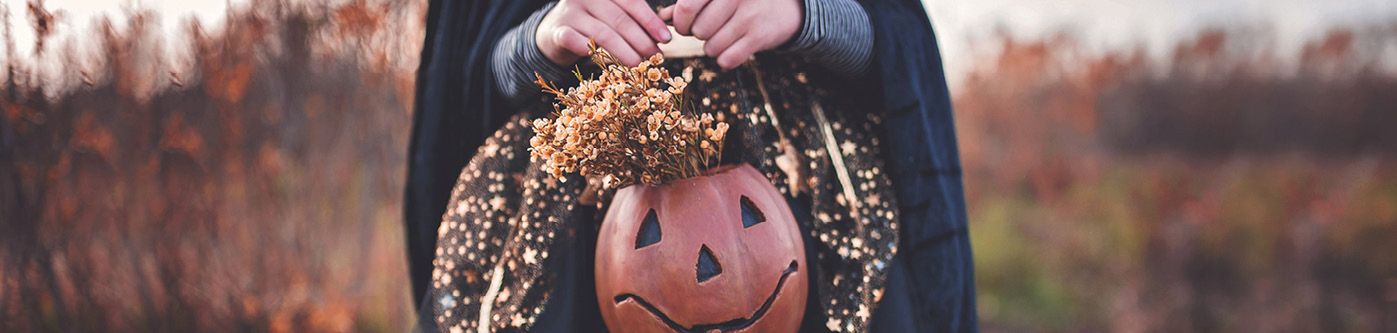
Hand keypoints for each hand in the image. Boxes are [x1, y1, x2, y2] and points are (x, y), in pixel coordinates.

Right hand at [537, 0, 672, 66]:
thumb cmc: (592, 23)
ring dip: (625, 52)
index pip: (631, 2)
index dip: (650, 21)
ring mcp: (570, 13)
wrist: (554, 32)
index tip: (666, 39)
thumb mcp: (612, 15)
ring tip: (640, 64)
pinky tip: (610, 65)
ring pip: (604, 34)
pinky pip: (580, 44)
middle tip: (655, 56)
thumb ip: (633, 19)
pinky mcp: (559, 32)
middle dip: (641, 40)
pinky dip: (597, 55)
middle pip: (620, 20)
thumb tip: (662, 37)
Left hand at [658, 0, 801, 68]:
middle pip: (698, 31)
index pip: (687, 6)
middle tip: (710, 29)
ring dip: (713, 47)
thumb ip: (689, 4)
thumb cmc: (741, 1)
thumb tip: (662, 18)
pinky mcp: (760, 36)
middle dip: (699, 35)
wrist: (784, 9)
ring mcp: (749, 15)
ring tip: (725, 36)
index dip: (681, 21)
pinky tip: (735, 47)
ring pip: (711, 47)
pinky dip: (726, 58)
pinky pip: (726, 60)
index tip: (685, 25)